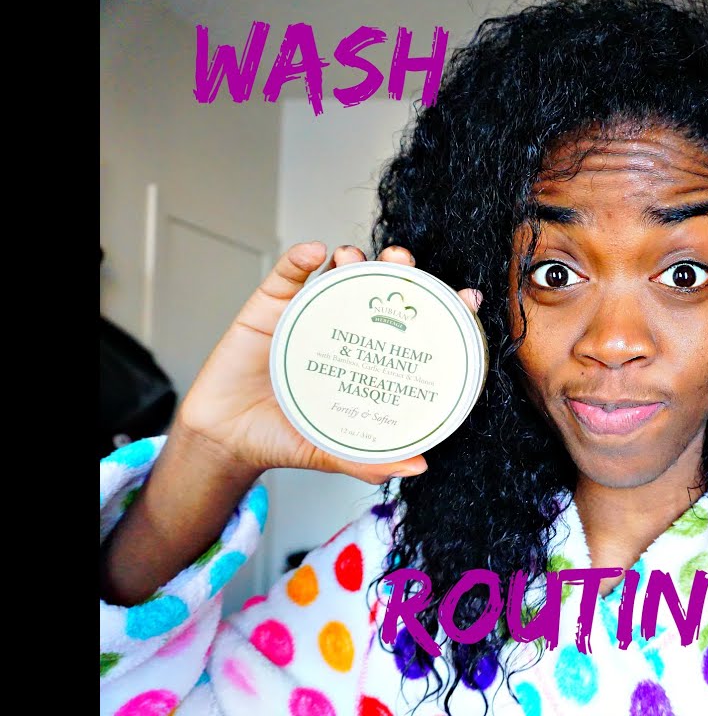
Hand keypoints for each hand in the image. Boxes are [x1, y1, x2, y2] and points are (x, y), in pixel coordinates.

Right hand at [101, 243, 482, 604]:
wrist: (227, 437)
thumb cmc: (286, 437)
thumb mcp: (333, 451)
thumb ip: (370, 459)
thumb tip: (417, 467)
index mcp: (372, 358)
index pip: (415, 327)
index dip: (443, 308)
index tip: (467, 297)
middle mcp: (348, 328)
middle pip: (382, 290)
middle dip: (399, 270)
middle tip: (404, 263)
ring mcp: (311, 313)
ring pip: (338, 273)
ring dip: (354, 257)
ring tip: (357, 258)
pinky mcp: (270, 306)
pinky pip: (287, 274)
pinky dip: (300, 257)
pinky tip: (314, 252)